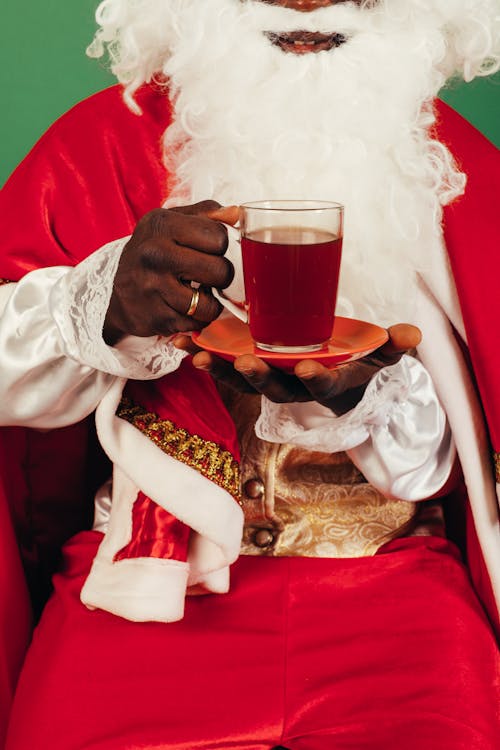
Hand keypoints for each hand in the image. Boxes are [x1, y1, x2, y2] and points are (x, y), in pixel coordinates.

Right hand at [103, 201, 238, 344]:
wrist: (118, 291)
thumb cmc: (154, 251)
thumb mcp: (172, 222)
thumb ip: (208, 214)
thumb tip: (237, 214)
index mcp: (162, 225)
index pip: (219, 237)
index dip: (221, 246)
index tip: (208, 250)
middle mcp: (155, 254)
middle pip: (221, 271)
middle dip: (221, 275)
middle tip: (208, 275)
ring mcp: (153, 288)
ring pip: (210, 304)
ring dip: (211, 302)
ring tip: (200, 293)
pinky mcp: (156, 317)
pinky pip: (197, 323)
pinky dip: (197, 318)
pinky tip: (187, 307)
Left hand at [174, 324, 421, 414]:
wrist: (334, 380)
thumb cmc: (357, 363)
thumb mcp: (378, 356)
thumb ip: (392, 345)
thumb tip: (412, 334)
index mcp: (326, 383)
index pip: (322, 386)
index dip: (315, 379)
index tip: (308, 368)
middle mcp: (294, 388)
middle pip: (273, 388)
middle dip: (257, 376)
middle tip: (243, 362)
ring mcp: (269, 381)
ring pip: (242, 380)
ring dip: (218, 368)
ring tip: (195, 354)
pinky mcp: (249, 370)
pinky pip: (223, 366)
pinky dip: (203, 356)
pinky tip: (181, 342)